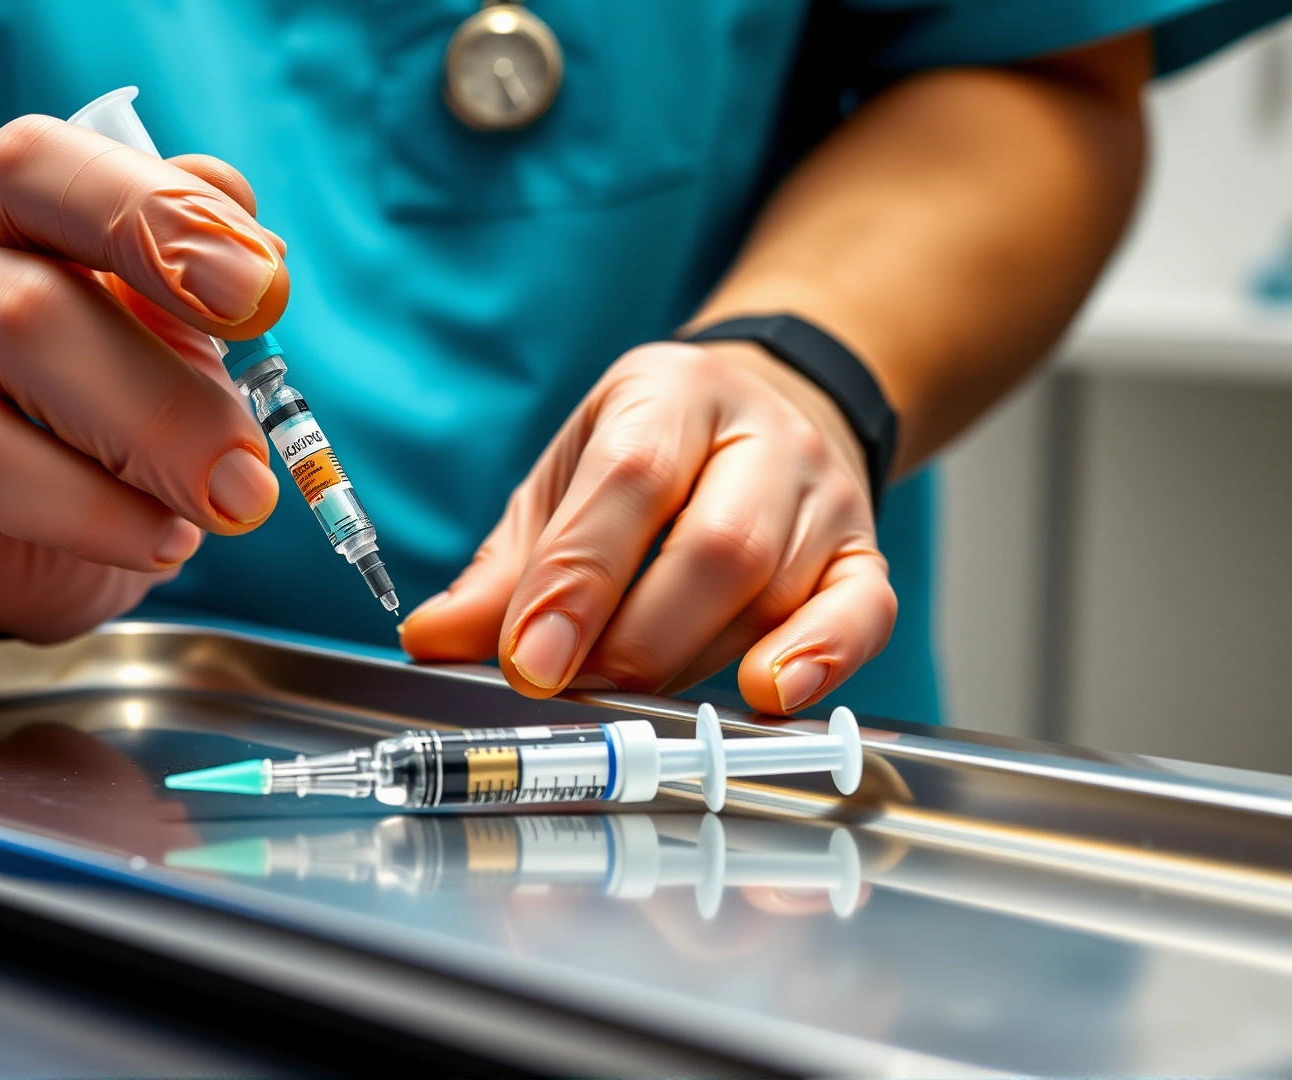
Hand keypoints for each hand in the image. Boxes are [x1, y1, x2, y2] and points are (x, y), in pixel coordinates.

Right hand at [0, 115, 288, 640]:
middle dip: (168, 392)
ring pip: (6, 374)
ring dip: (139, 446)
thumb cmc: (79, 404)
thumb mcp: (153, 330)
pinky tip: (157, 538)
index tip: (261, 287)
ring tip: (222, 505)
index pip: (53, 168)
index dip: (157, 215)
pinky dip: (88, 509)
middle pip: (37, 296)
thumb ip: (190, 279)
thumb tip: (262, 252)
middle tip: (251, 467)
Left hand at [400, 340, 895, 713]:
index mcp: (669, 395)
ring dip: (693, 663)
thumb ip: (504, 568)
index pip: (630, 482)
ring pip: (772, 591)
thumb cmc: (647, 457)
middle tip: (574, 691)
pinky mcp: (866, 555)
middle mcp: (760, 435)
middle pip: (714, 548)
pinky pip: (862, 614)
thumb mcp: (564, 483)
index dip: (576, 581)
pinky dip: (820, 660)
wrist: (767, 409)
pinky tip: (768, 697)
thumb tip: (432, 641)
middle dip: (633, 640)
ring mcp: (824, 495)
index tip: (529, 661)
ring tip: (631, 699)